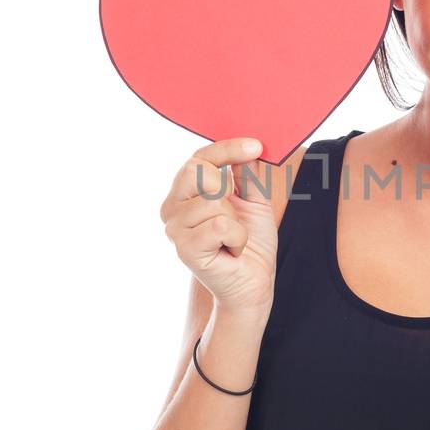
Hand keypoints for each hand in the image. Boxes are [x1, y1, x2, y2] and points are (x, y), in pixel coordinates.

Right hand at [159, 137, 277, 316]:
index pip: (200, 157)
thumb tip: (249, 144)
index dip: (227, 148)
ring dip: (236, 221)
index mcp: (186, 193)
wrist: (252, 285)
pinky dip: (238, 238)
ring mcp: (175, 228)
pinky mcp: (185, 248)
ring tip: (232, 239)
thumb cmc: (250, 244)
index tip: (256, 146)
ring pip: (212, 200)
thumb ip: (248, 172)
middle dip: (226, 188)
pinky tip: (231, 251)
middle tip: (235, 213)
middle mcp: (173, 207)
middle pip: (195, 170)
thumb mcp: (254, 200)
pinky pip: (220, 225)